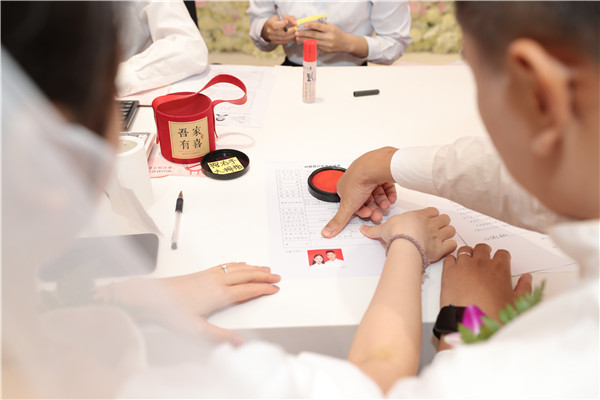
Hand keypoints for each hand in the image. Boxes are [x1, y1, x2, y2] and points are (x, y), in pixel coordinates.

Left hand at [114, 263, 279, 345]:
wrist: (152, 296)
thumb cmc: (172, 311)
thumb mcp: (197, 330)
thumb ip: (220, 337)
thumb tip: (239, 343)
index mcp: (220, 294)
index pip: (248, 290)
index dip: (263, 289)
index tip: (274, 288)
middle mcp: (217, 281)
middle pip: (247, 275)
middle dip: (263, 276)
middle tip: (276, 276)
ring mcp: (210, 275)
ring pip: (238, 268)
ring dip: (253, 268)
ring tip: (264, 268)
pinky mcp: (202, 273)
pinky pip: (226, 265)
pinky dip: (238, 264)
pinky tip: (238, 264)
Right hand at [261, 14, 296, 44]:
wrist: (266, 29)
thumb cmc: (275, 21)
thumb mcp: (280, 16)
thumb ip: (289, 18)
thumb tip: (295, 22)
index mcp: (270, 24)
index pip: (276, 25)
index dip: (284, 24)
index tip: (290, 22)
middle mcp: (270, 32)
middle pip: (282, 33)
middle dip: (291, 31)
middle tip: (296, 29)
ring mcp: (272, 38)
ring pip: (284, 39)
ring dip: (291, 36)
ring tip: (296, 33)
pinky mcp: (274, 42)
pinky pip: (283, 42)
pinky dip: (289, 39)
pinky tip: (292, 36)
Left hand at [295, 22, 367, 56]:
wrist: (345, 43)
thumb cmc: (337, 33)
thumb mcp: (331, 27)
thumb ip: (322, 25)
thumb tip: (310, 24)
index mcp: (330, 29)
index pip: (319, 26)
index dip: (311, 25)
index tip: (303, 24)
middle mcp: (328, 37)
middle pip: (314, 35)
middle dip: (304, 33)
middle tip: (297, 32)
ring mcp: (327, 44)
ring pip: (313, 42)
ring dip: (304, 40)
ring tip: (298, 38)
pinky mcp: (326, 50)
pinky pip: (316, 46)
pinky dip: (309, 44)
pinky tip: (304, 42)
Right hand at [322, 147, 397, 237]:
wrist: (373, 168)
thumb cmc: (358, 183)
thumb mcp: (347, 207)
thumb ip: (339, 221)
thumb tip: (326, 232)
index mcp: (344, 186)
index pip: (352, 203)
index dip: (361, 211)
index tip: (367, 215)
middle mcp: (356, 180)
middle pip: (365, 199)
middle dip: (373, 209)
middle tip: (378, 214)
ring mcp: (369, 175)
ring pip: (376, 193)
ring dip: (381, 202)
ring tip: (386, 205)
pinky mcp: (380, 173)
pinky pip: (386, 185)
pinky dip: (389, 194)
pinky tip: (390, 199)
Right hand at [360, 207, 456, 262]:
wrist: (405, 243)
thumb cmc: (397, 233)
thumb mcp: (383, 229)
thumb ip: (374, 230)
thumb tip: (363, 230)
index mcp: (419, 216)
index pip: (432, 211)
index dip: (432, 215)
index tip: (428, 220)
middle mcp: (430, 224)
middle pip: (445, 218)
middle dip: (443, 223)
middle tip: (436, 229)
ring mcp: (437, 235)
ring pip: (451, 230)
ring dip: (448, 234)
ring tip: (442, 238)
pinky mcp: (441, 248)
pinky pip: (452, 244)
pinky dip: (450, 246)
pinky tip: (444, 248)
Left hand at [440, 244, 532, 320]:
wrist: (470, 324)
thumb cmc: (493, 315)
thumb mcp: (516, 303)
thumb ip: (524, 287)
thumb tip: (527, 278)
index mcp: (499, 268)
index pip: (502, 253)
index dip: (501, 257)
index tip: (500, 261)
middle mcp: (480, 263)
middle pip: (482, 248)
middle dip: (484, 252)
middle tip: (484, 259)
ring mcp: (463, 266)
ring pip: (464, 250)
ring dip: (468, 254)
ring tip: (468, 262)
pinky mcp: (448, 272)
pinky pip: (449, 258)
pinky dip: (452, 261)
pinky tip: (455, 268)